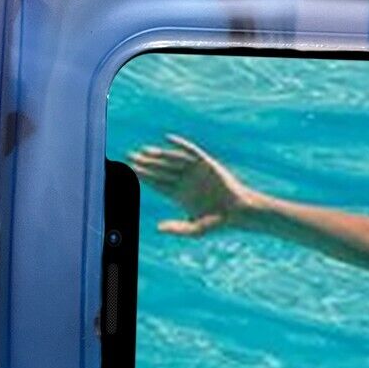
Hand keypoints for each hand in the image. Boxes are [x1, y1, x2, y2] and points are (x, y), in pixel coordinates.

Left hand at [130, 135, 258, 236]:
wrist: (238, 210)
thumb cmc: (217, 222)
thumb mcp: (195, 229)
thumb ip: (177, 228)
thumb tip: (158, 228)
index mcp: (178, 195)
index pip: (157, 184)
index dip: (144, 177)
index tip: (130, 170)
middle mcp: (184, 181)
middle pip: (161, 171)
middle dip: (146, 164)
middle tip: (130, 157)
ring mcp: (195, 171)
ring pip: (173, 160)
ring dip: (159, 155)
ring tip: (144, 151)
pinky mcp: (206, 163)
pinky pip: (191, 151)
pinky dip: (180, 144)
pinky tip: (168, 138)